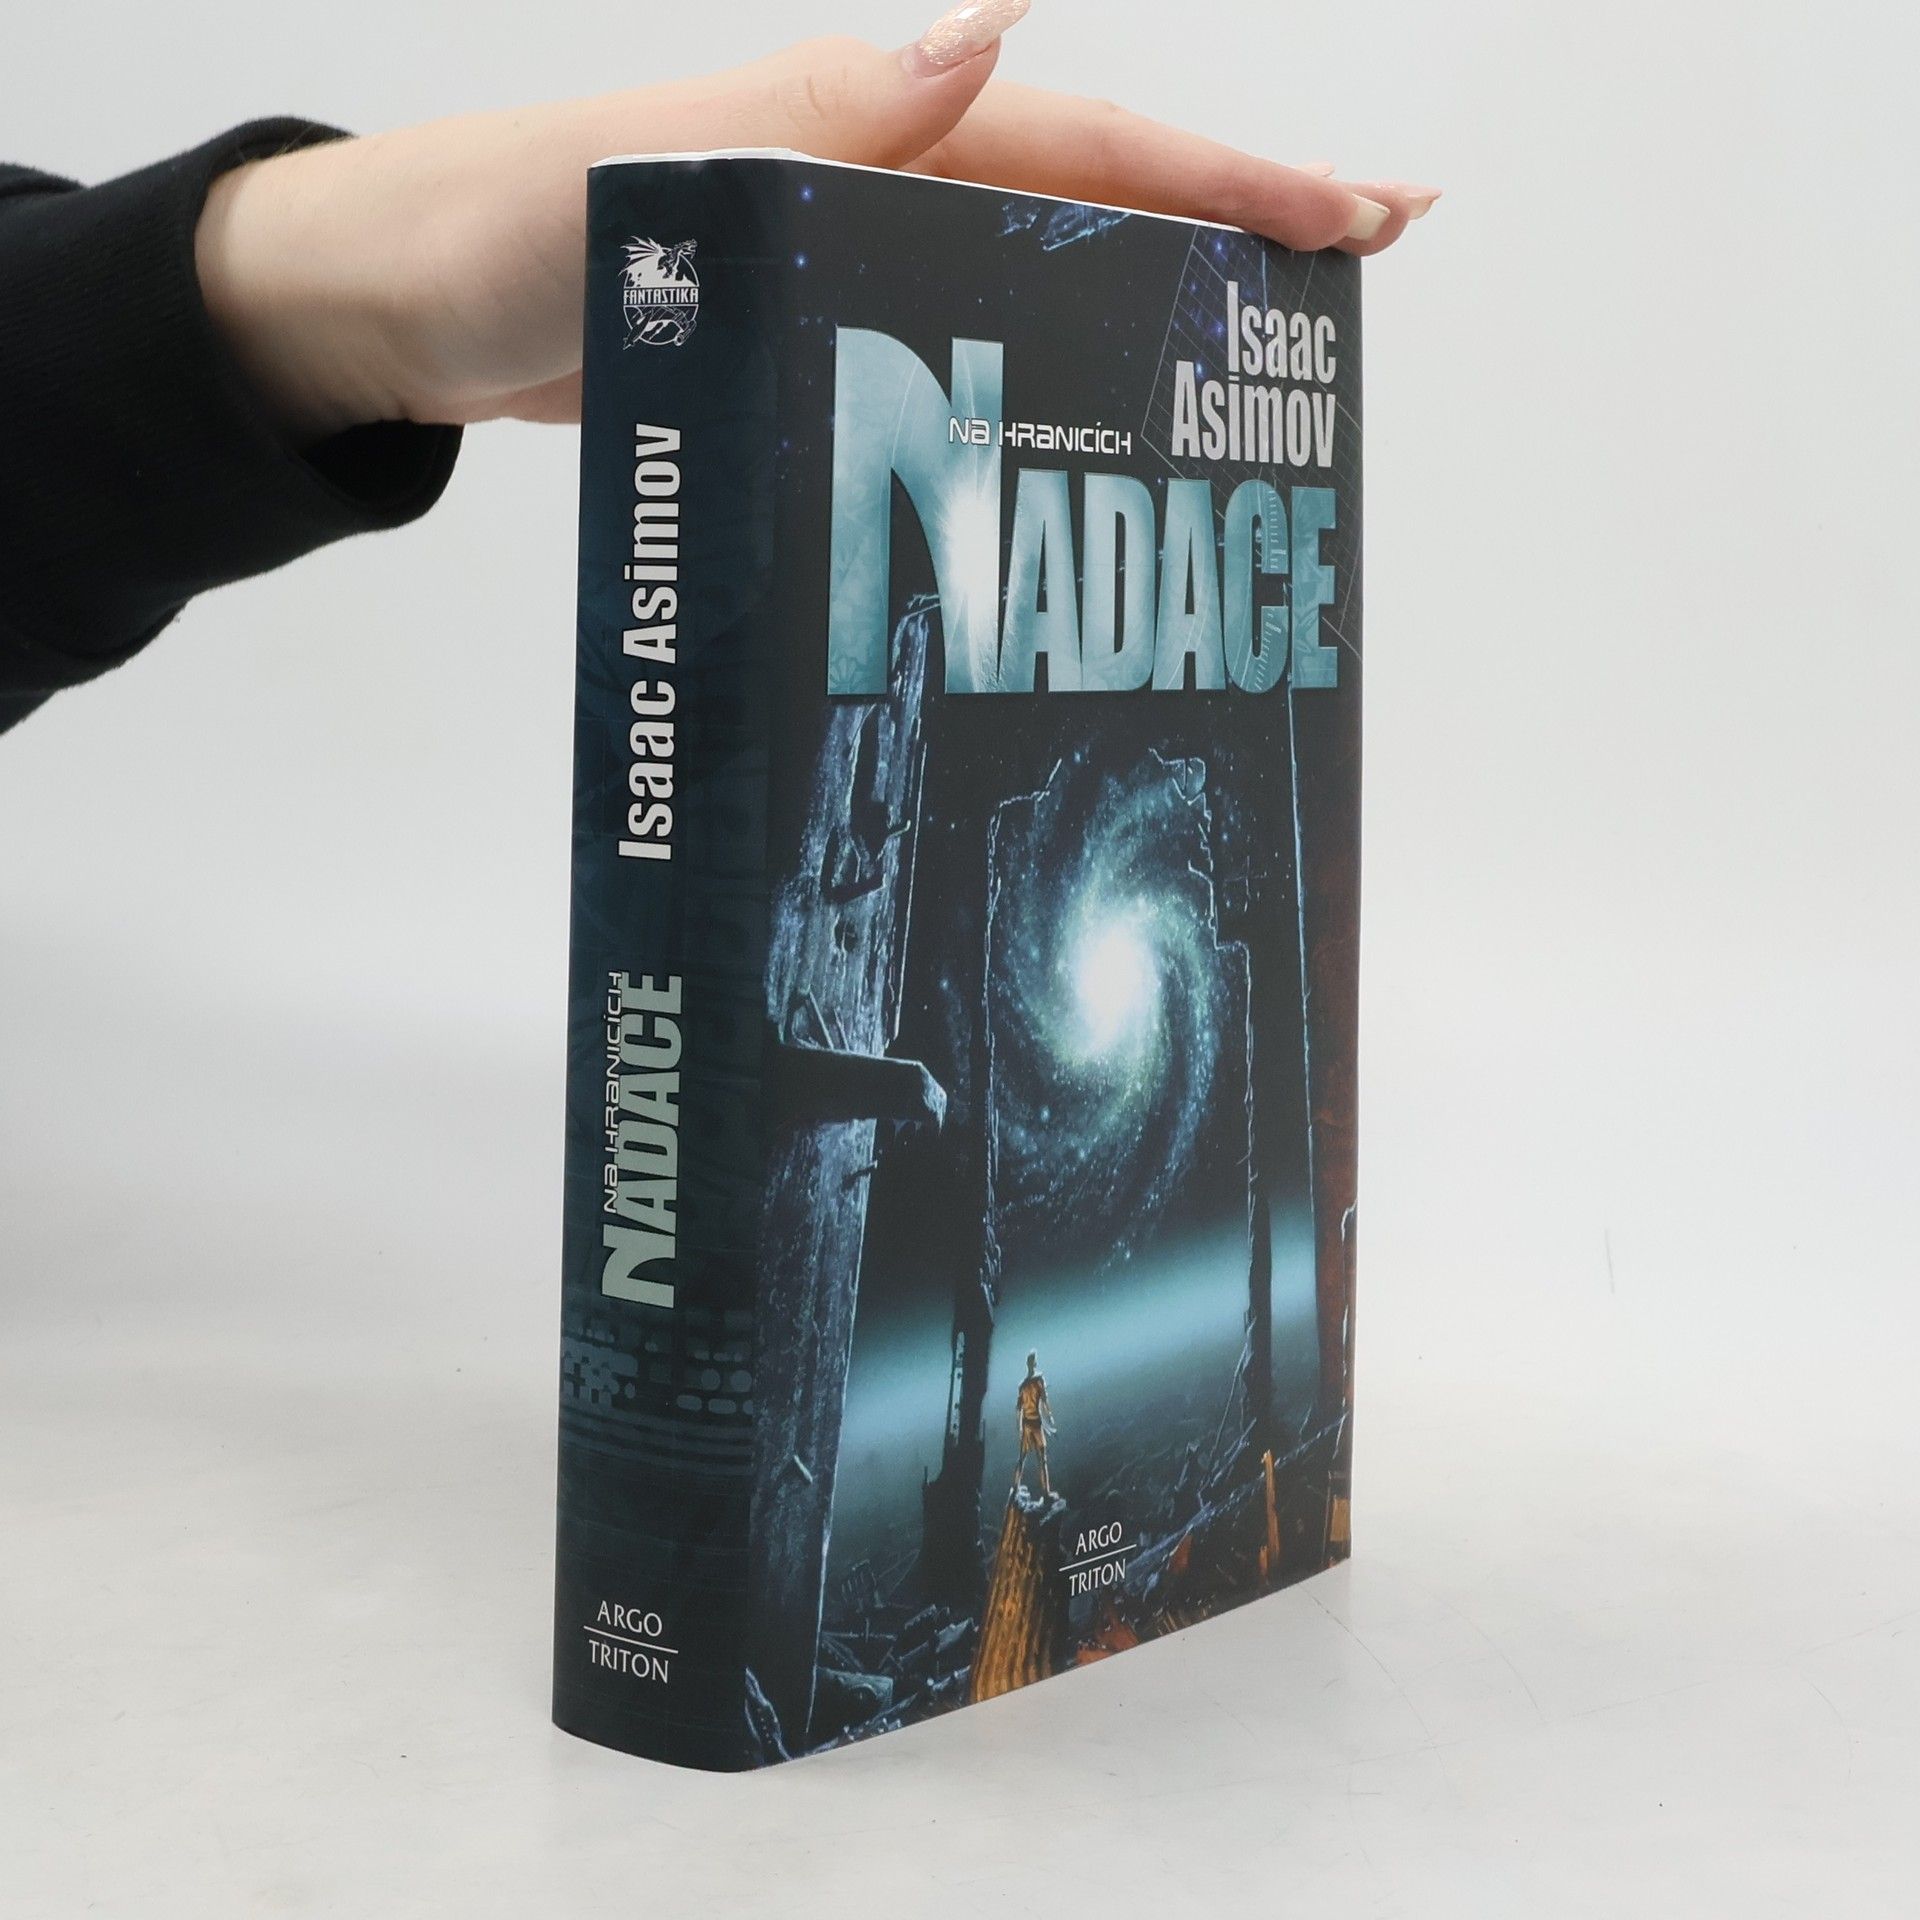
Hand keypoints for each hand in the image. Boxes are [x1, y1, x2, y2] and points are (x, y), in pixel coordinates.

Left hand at [194, 2, 1437, 442]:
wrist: (410, 307)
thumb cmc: (507, 219)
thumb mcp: (664, 155)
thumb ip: (826, 103)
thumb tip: (989, 17)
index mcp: (873, 124)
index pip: (1095, 142)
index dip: (1234, 176)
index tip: (1357, 211)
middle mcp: (885, 185)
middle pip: (1102, 200)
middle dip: (1238, 226)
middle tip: (1364, 266)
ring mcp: (858, 264)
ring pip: (1045, 278)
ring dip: (1156, 307)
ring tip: (1261, 365)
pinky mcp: (821, 341)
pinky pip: (964, 350)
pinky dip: (1041, 380)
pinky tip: (1090, 432)